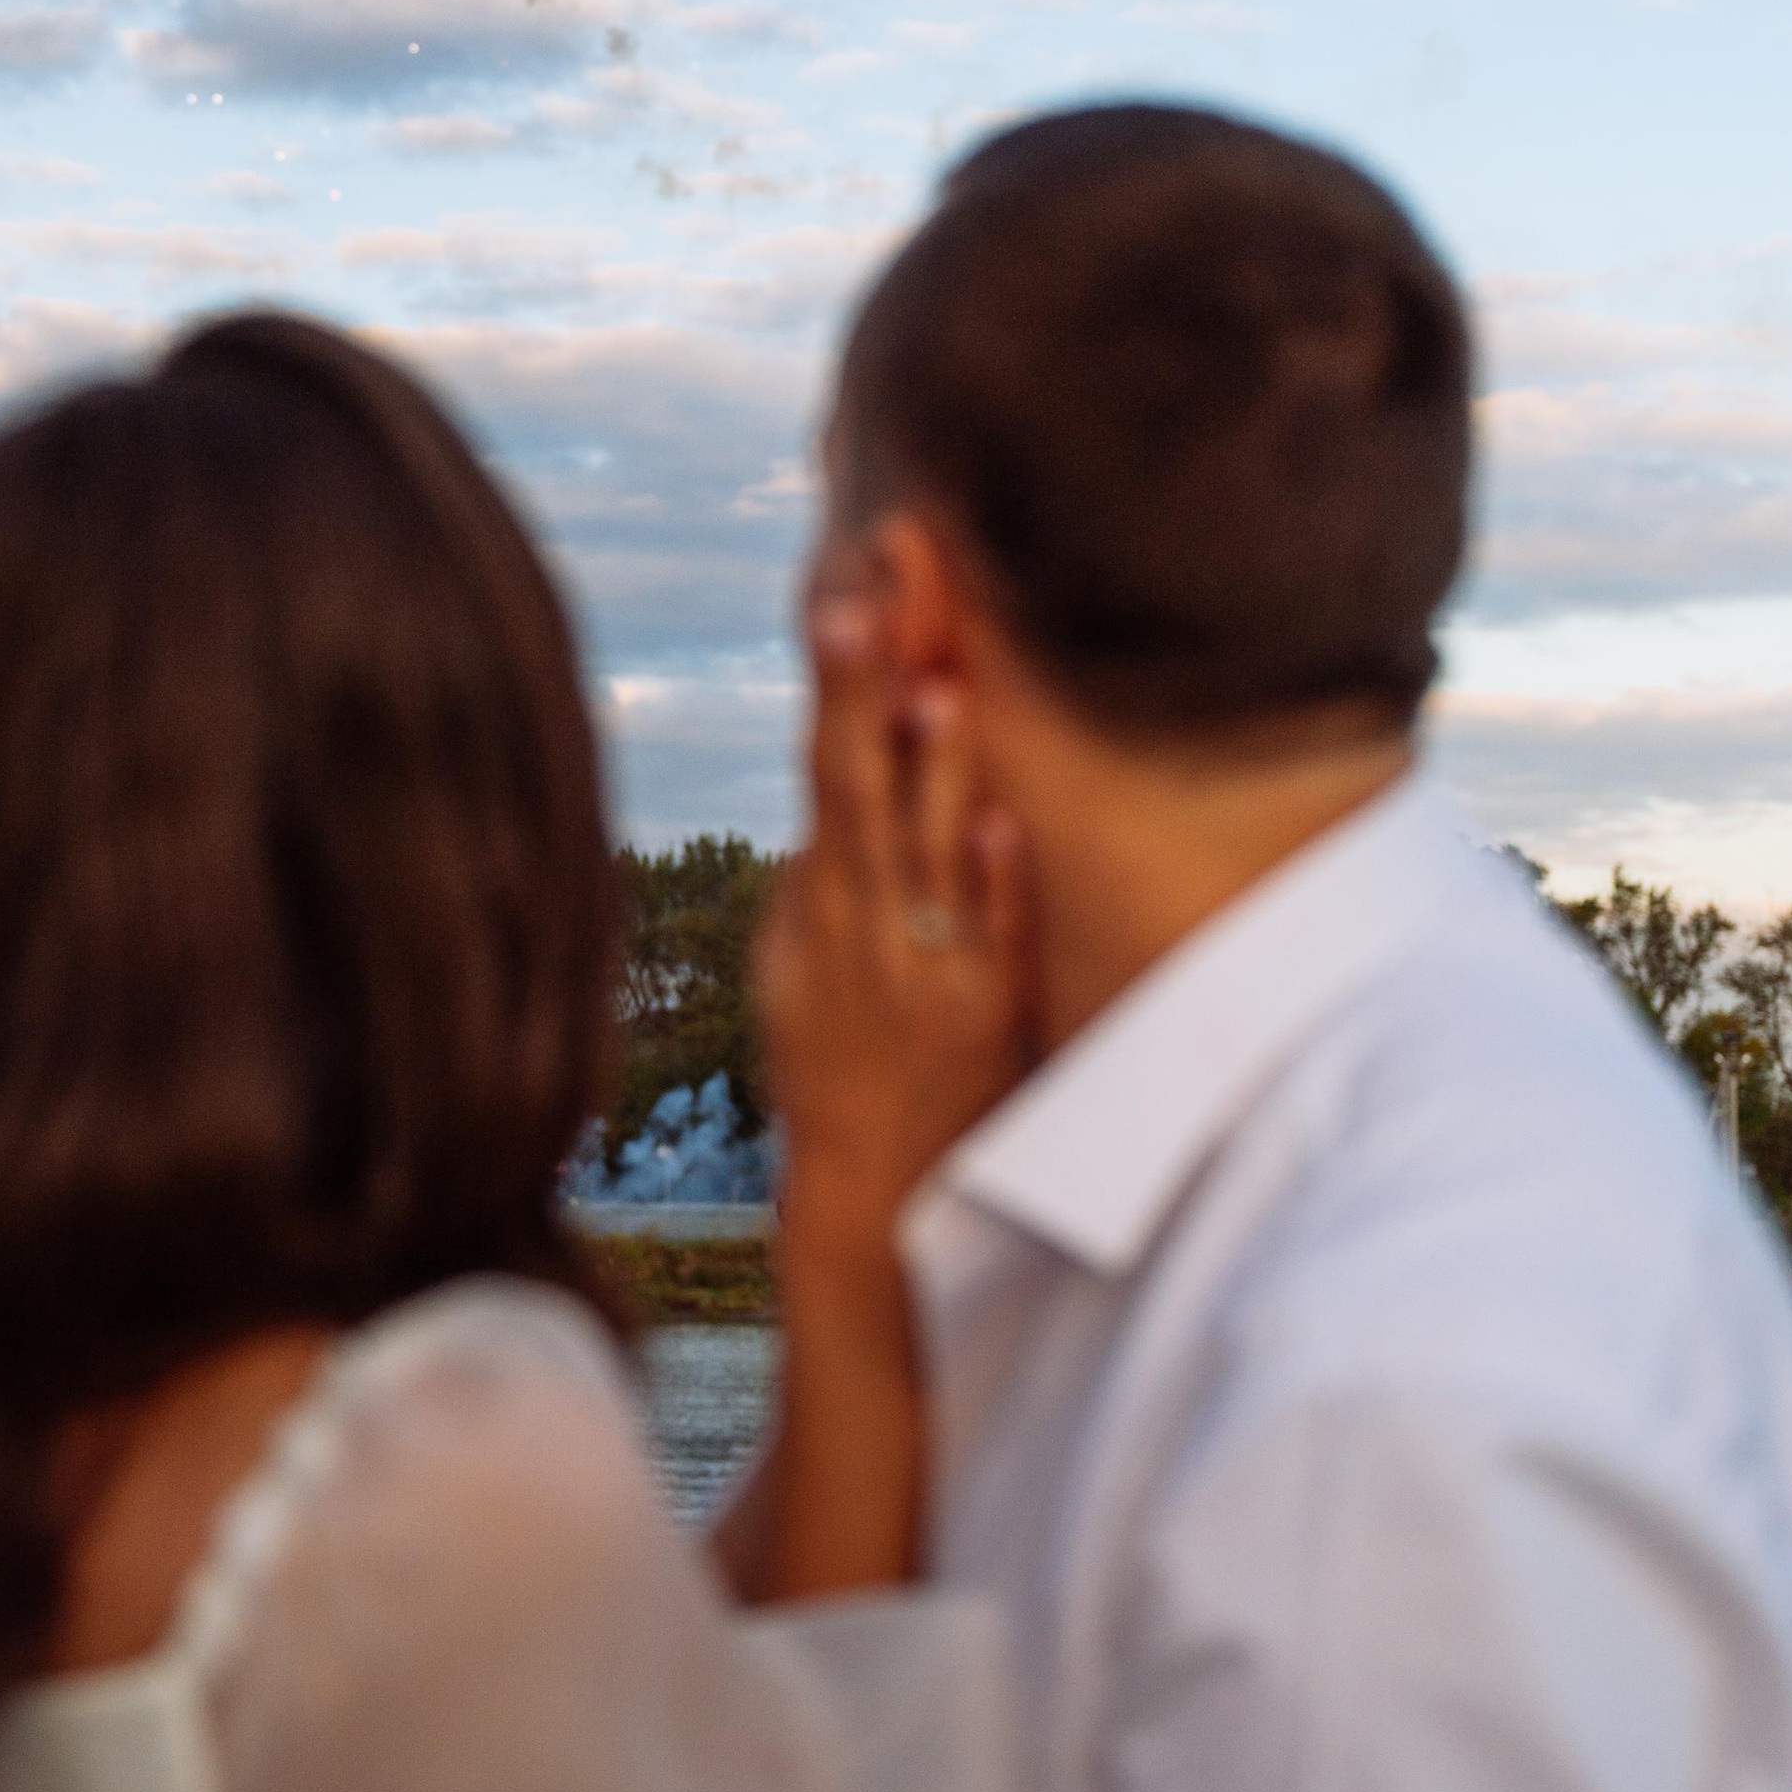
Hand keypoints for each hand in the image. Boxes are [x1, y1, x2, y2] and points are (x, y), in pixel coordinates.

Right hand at [757, 596, 1030, 1258]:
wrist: (875, 1190)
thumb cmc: (833, 1071)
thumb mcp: (793, 977)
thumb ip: (809, 892)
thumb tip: (825, 816)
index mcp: (823, 904)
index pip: (831, 771)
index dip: (839, 690)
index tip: (842, 604)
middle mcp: (871, 922)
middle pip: (869, 786)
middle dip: (867, 691)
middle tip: (868, 600)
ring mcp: (932, 963)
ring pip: (931, 848)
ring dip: (934, 772)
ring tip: (940, 689)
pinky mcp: (989, 1009)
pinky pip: (994, 936)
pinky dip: (993, 883)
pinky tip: (998, 826)